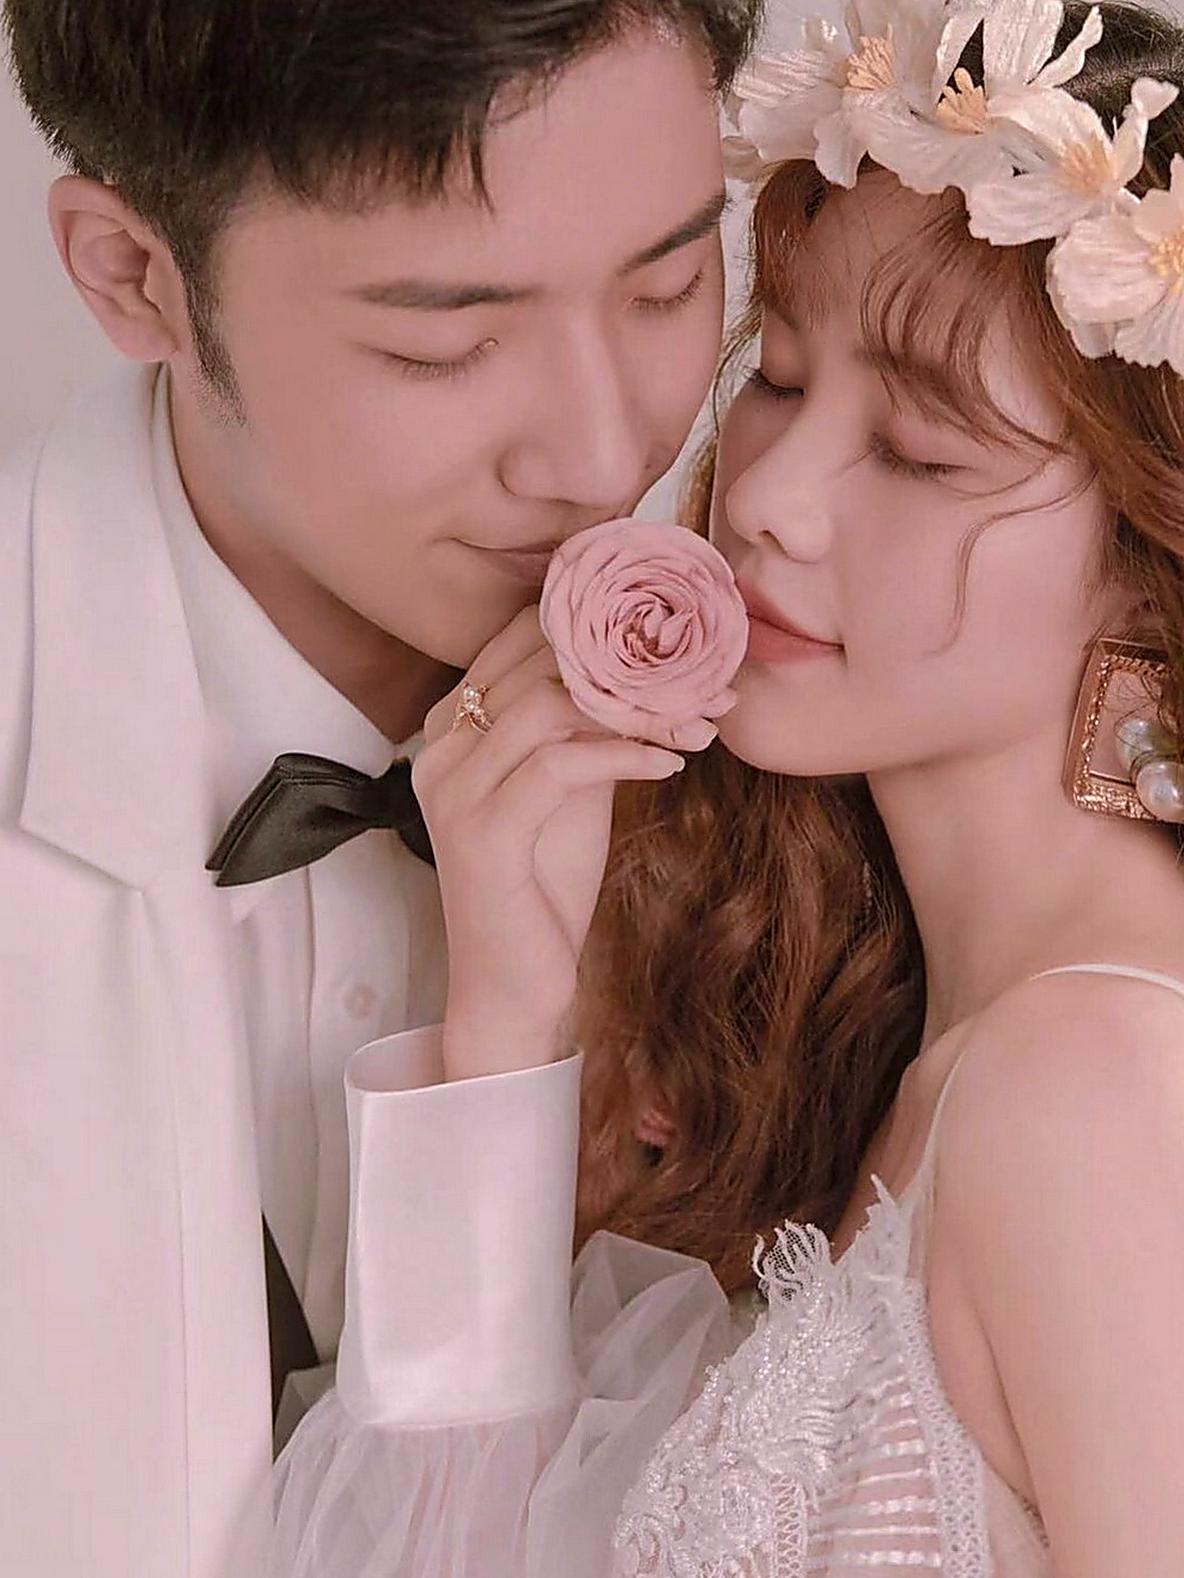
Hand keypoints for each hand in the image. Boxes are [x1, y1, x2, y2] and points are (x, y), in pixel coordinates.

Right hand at [415, 608, 709, 1079]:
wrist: (516, 988)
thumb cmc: (543, 885)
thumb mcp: (570, 789)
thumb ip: (586, 726)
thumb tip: (654, 669)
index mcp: (452, 726)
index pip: (518, 637)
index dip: (596, 621)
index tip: (677, 629)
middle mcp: (440, 747)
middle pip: (537, 663)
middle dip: (633, 663)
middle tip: (710, 674)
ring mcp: (453, 789)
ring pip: (549, 707)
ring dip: (641, 709)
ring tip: (701, 722)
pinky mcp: (481, 833)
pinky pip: (560, 766)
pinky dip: (623, 756)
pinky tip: (670, 766)